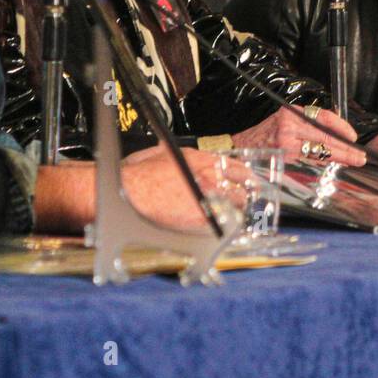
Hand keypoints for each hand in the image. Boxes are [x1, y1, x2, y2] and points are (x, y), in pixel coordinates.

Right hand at [121, 144, 247, 230]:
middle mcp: (209, 176)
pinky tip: (218, 225)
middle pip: (240, 186)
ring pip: (235, 205)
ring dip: (235, 209)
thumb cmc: (140, 174)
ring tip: (230, 214)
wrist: (131, 192)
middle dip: (242, 193)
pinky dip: (222, 224)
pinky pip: (222, 221)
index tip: (247, 180)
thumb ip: (175, 154)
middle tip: (242, 200)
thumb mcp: (159, 152)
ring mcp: (208, 197)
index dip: (244, 175)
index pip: (235, 166)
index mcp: (200, 159)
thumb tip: (174, 153)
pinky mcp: (202, 217)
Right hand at [232, 106, 364, 165]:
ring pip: (320, 151)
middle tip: (360, 154)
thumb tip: (333, 133)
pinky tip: (334, 167)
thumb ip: (305, 123)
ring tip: (353, 161)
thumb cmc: (263, 136)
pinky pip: (310, 162)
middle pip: (325, 136)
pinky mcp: (284, 158)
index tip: (352, 136)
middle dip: (346, 147)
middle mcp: (289, 125)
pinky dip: (324, 165)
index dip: (341, 126)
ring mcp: (286, 143)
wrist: (239, 148)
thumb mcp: (283, 120)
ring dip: (340, 157)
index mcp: (291, 112)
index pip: (323, 116)